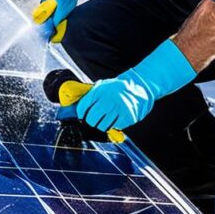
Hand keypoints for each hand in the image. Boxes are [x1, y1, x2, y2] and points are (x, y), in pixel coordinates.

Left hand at [76, 39, 197, 130]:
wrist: (140, 86)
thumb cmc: (118, 87)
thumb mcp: (103, 86)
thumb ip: (90, 95)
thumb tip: (74, 106)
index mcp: (101, 90)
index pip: (84, 106)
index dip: (81, 114)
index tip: (82, 116)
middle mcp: (109, 100)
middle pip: (92, 119)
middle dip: (91, 121)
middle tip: (94, 120)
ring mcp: (119, 109)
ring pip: (102, 126)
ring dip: (102, 125)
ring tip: (105, 119)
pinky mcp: (128, 117)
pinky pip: (115, 127)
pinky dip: (114, 125)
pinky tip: (116, 118)